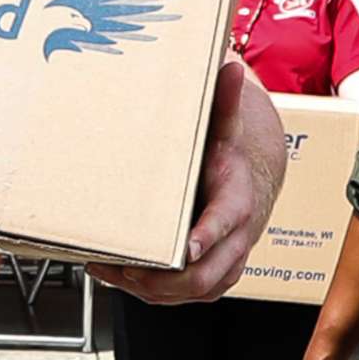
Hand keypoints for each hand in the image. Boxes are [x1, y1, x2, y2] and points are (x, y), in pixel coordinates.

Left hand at [87, 64, 284, 302]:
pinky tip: (114, 274)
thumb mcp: (224, 127)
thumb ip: (223, 101)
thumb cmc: (227, 154)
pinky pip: (183, 294)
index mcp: (238, 201)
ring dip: (150, 288)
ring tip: (110, 270)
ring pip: (194, 290)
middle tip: (127, 267)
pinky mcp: (209, 273)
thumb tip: (228, 65)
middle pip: (209, 273)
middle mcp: (236, 237)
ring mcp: (224, 260)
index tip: (183, 248)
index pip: (226, 224)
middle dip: (167, 278)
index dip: (205, 238)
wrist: (248, 179)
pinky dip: (149, 291)